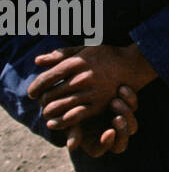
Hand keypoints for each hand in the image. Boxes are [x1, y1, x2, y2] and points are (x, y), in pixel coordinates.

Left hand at [30, 44, 155, 131]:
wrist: (133, 65)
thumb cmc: (106, 55)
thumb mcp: (84, 49)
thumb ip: (60, 54)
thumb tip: (37, 61)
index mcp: (76, 63)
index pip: (45, 79)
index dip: (34, 88)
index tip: (32, 92)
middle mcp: (82, 78)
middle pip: (49, 95)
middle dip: (41, 100)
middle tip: (42, 102)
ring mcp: (91, 92)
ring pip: (58, 108)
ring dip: (48, 111)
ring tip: (48, 110)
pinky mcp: (99, 105)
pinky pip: (73, 117)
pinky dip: (60, 122)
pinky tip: (55, 121)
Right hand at [65, 87, 140, 157]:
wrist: (76, 89)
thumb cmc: (66, 109)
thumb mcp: (69, 120)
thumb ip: (72, 133)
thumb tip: (71, 147)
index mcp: (93, 143)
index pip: (102, 150)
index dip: (107, 143)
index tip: (109, 132)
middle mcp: (108, 135)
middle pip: (121, 142)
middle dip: (122, 130)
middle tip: (117, 118)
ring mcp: (119, 122)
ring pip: (131, 126)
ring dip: (126, 114)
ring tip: (114, 100)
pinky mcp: (126, 108)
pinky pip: (133, 106)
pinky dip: (129, 98)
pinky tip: (121, 89)